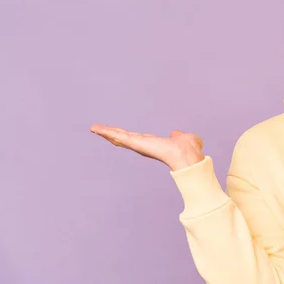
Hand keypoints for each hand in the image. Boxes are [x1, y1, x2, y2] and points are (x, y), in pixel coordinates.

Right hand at [90, 124, 204, 170]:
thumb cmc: (190, 150)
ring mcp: (139, 146)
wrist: (188, 155)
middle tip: (98, 130)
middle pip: (124, 139)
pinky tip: (97, 129)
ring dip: (106, 132)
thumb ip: (179, 136)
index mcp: (154, 144)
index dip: (127, 136)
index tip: (117, 133)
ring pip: (120, 138)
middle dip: (111, 134)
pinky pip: (119, 137)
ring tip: (94, 128)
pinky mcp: (136, 144)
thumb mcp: (183, 138)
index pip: (137, 139)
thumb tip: (176, 133)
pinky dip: (107, 132)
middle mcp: (144, 146)